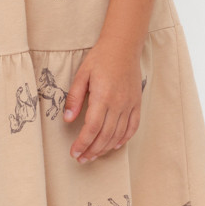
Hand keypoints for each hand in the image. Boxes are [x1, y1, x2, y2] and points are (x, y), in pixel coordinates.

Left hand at [63, 37, 143, 162]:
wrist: (123, 47)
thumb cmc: (100, 58)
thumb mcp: (82, 75)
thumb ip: (74, 98)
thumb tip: (67, 119)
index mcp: (103, 96)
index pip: (92, 128)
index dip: (82, 143)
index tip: (74, 152)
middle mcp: (118, 103)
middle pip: (105, 135)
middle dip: (92, 150)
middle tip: (81, 159)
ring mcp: (129, 104)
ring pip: (118, 134)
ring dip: (105, 148)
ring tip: (94, 155)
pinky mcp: (137, 103)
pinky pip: (133, 126)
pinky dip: (124, 139)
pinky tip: (114, 146)